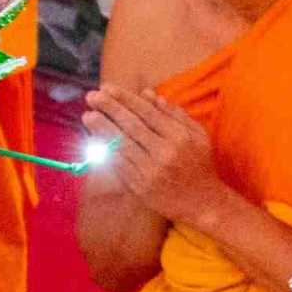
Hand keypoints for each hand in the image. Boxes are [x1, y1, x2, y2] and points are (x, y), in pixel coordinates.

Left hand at [89, 81, 231, 220]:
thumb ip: (174, 114)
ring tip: (88, 116)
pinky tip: (96, 140)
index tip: (107, 88)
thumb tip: (149, 95)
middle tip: (92, 97)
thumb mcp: (197, 135)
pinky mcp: (139, 186)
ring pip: (122, 145)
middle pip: (132, 126)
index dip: (125, 99)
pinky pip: (119, 165)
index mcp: (179, 136)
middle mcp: (164, 152)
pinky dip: (106, 151)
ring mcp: (150, 171)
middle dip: (110, 109)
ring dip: (102, 129)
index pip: (147, 113)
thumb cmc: (200, 165)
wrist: (202, 203)